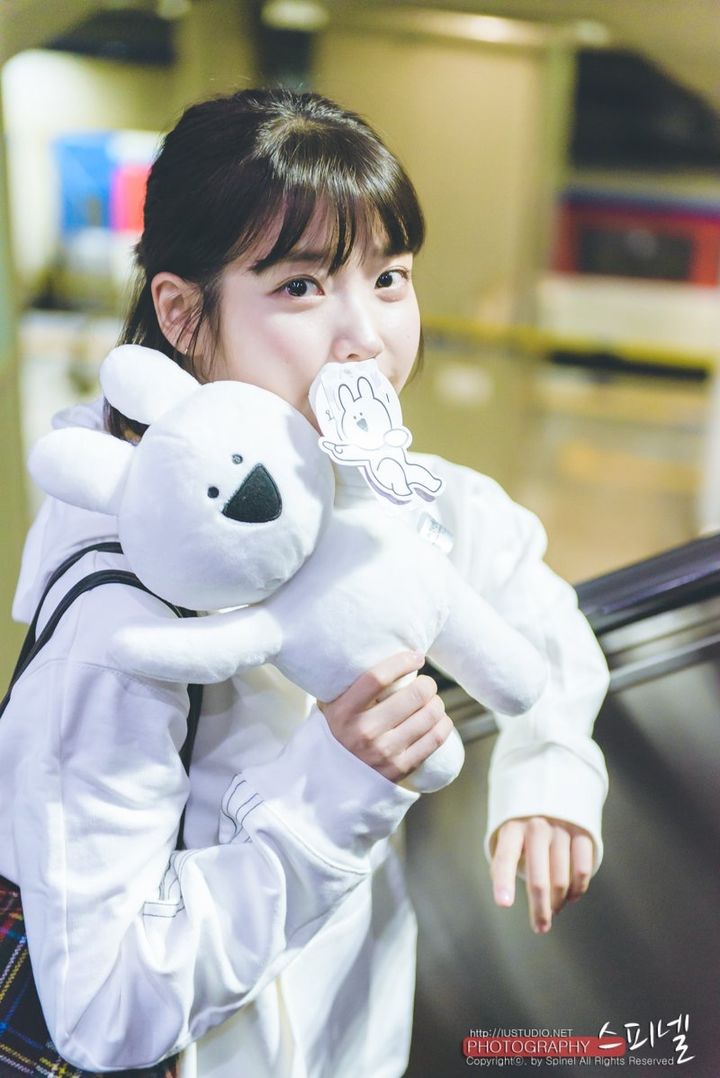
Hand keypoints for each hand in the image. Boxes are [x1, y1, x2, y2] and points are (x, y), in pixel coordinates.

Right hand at [319, 651, 453, 781]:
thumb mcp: (330, 707)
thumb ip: (347, 685)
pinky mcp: (400, 769)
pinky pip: (435, 739)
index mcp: (343, 711)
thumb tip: (380, 651)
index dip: (402, 662)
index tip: (416, 656)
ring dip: (437, 703)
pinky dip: (443, 724)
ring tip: (432, 702)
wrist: (330, 782)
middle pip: (414, 695)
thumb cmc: (336, 734)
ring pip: (429, 715)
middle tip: (425, 684)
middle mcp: (363, 732)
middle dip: (428, 684)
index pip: (377, 677)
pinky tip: (440, 719)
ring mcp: (383, 752)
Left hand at [490, 817, 593, 933]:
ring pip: (562, 880)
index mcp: (513, 827)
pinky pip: (582, 870)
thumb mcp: (508, 834)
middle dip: (540, 909)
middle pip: (539, 880)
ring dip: (558, 901)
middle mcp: (537, 827)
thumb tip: (505, 896)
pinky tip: (572, 896)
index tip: (503, 904)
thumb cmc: (525, 823)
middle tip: (540, 927)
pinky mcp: (582, 832)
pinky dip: (578, 889)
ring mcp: (561, 829)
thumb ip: (504, 861)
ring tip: (553, 908)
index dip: (503, 881)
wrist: (554, 788)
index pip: (505, 857)